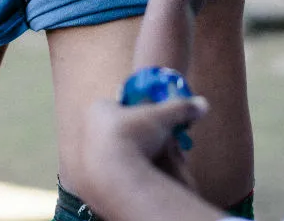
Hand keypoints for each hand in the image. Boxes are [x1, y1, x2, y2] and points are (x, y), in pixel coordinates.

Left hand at [83, 96, 208, 184]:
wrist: (113, 177)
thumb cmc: (136, 139)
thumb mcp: (163, 118)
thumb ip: (182, 108)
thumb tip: (203, 105)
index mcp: (98, 109)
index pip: (120, 108)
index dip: (139, 116)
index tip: (152, 126)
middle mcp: (84, 130)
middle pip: (113, 130)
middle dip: (131, 137)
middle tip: (150, 147)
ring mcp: (80, 155)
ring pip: (107, 153)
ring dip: (123, 157)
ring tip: (143, 165)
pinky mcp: (82, 178)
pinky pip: (103, 174)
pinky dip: (117, 175)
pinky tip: (131, 179)